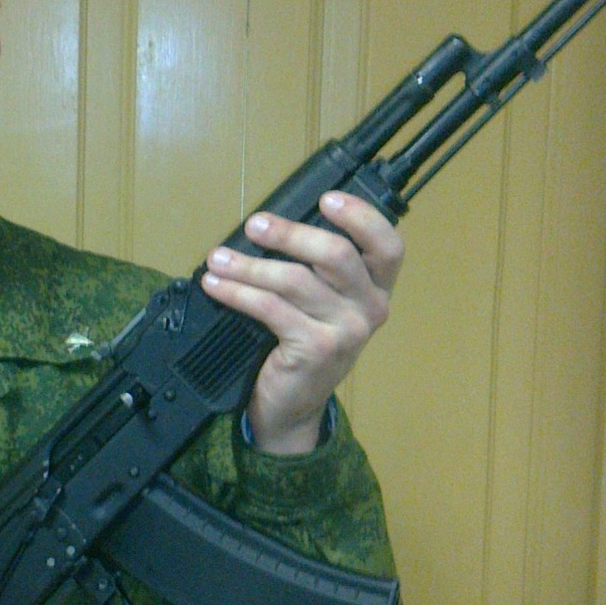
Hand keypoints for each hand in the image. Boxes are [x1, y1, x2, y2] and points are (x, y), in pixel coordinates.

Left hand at [201, 191, 403, 455]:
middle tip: (254, 225)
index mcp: (376, 289)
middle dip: (291, 234)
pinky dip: (238, 293)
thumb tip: (268, 225)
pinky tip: (217, 286)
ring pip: (296, 281)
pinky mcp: (317, 349)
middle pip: (337, 255)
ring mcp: (347, 331)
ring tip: (218, 258)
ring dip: (249, 265)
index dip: (363, 217)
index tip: (327, 199)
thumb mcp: (320, 304)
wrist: (292, 406)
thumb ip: (313, 268)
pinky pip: (272, 309)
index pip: (389, 246)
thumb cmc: (302, 343)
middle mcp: (370, 308)